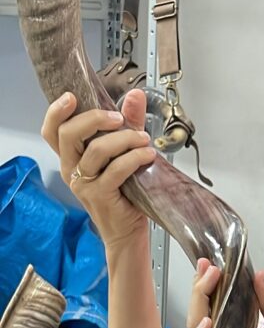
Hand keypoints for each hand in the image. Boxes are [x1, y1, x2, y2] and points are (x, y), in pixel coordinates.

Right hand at [41, 89, 156, 249]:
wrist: (127, 231)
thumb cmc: (124, 193)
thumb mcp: (125, 152)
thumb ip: (128, 123)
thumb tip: (135, 95)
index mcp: (72, 158)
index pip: (52, 131)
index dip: (56, 112)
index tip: (72, 97)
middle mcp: (72, 170)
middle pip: (68, 134)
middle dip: (95, 119)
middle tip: (119, 119)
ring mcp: (83, 184)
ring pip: (96, 150)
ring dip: (124, 139)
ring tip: (143, 139)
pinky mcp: (100, 196)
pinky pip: (116, 170)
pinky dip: (134, 158)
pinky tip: (148, 155)